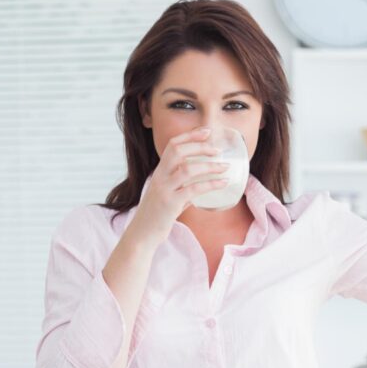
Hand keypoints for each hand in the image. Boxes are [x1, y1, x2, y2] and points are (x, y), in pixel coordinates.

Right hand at [132, 127, 230, 243]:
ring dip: (210, 166)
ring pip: (188, 169)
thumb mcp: (167, 197)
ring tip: (225, 167)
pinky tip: (223, 183)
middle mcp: (160, 177)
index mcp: (159, 172)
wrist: (141, 235)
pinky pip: (194, 189)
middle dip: (200, 147)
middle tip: (218, 150)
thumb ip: (181, 189)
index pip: (172, 145)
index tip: (206, 131)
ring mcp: (164, 189)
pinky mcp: (170, 203)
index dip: (189, 136)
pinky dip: (211, 184)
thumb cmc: (155, 216)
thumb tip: (199, 186)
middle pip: (178, 151)